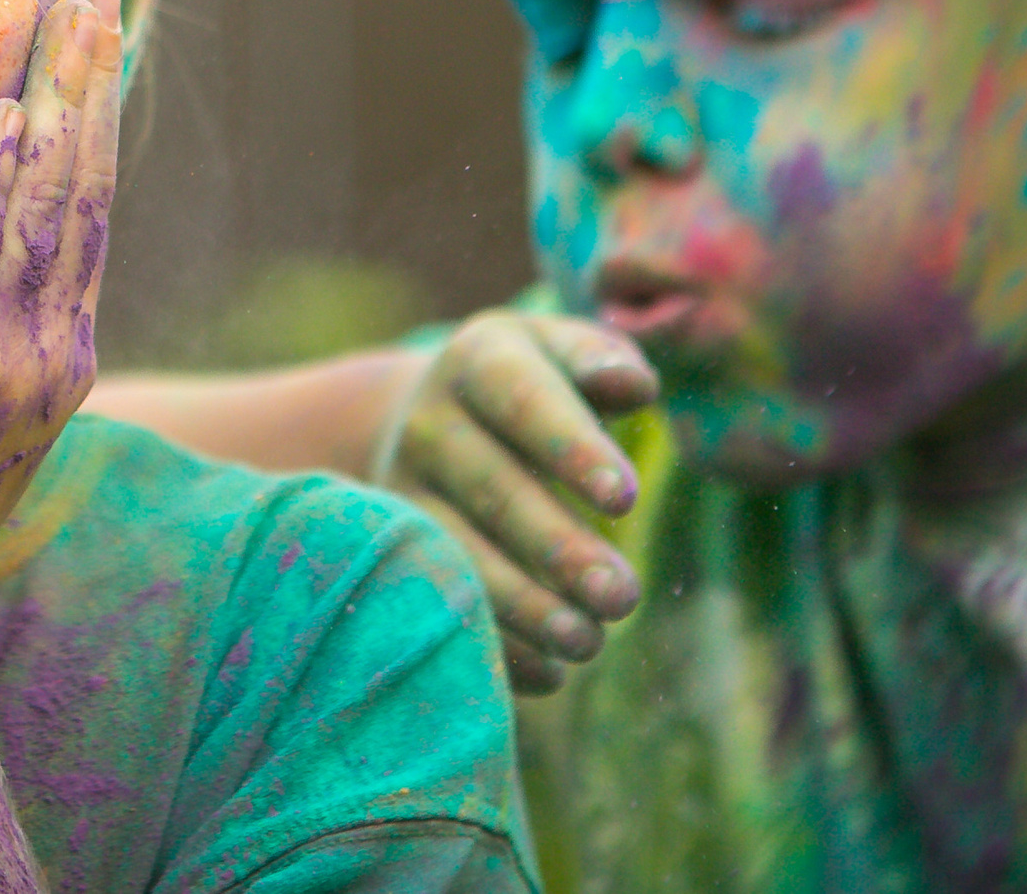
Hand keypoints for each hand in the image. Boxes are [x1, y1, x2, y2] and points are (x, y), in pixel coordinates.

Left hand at [0, 0, 121, 632]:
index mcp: (48, 364)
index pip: (78, 221)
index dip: (90, 130)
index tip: (89, 54)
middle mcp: (46, 351)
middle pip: (86, 190)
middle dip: (95, 86)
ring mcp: (4, 357)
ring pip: (52, 201)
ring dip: (68, 99)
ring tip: (77, 12)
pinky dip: (2, 178)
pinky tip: (13, 110)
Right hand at [379, 307, 658, 692]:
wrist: (427, 415)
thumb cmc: (530, 386)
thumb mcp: (560, 353)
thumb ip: (603, 360)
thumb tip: (636, 386)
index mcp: (478, 361)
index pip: (524, 401)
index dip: (571, 448)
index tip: (627, 498)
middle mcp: (427, 423)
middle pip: (492, 490)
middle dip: (558, 548)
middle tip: (624, 598)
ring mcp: (399, 490)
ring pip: (456, 555)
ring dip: (523, 607)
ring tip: (588, 643)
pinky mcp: (390, 551)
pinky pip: (434, 604)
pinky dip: (492, 647)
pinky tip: (548, 672)